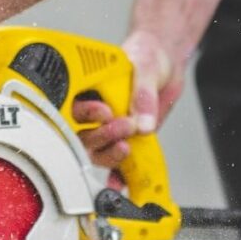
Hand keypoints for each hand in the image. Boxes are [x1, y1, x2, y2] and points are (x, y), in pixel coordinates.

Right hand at [72, 30, 183, 169]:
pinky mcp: (123, 140)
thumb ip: (143, 94)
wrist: (166, 66)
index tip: (105, 111)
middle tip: (125, 126)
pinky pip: (116, 164)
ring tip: (126, 147)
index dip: (85, 114)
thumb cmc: (148, 55)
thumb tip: (143, 123)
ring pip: (96, 151)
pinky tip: (120, 184)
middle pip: (83, 135)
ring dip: (108, 154)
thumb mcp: (146, 66)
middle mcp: (93, 112)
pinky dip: (117, 177)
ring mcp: (108, 128)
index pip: (74, 107)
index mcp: (88, 89)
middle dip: (102, 136)